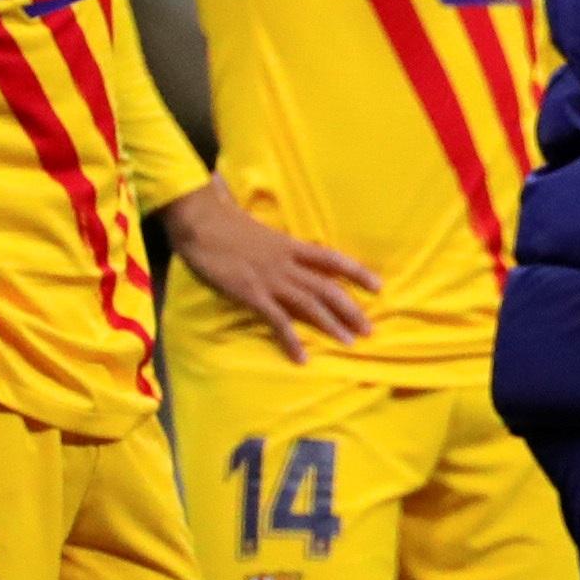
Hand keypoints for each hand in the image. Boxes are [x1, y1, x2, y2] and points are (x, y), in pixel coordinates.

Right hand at [167, 182, 378, 361]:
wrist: (200, 222)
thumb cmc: (223, 222)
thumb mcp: (258, 228)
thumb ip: (274, 238)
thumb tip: (293, 250)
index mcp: (289, 245)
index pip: (332, 258)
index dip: (357, 272)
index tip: (379, 286)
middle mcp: (286, 263)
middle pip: (327, 287)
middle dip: (351, 309)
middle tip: (369, 329)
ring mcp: (270, 279)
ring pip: (310, 304)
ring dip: (331, 325)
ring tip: (348, 342)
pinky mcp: (251, 294)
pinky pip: (277, 320)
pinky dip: (291, 340)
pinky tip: (302, 357)